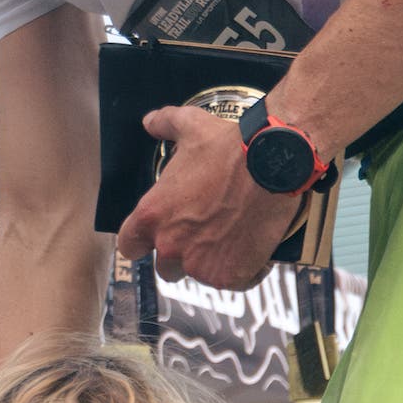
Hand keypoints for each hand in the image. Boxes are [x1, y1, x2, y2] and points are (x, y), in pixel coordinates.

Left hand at [116, 105, 300, 285]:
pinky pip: (231, 281)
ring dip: (211, 262)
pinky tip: (252, 248)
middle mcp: (170, 247)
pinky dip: (242, 270)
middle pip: (165, 267)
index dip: (140, 243)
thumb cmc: (230, 147)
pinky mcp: (229, 277)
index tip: (153, 238)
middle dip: (181, 253)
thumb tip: (151, 121)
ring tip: (231, 238)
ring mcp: (199, 266)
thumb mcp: (191, 126)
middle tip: (203, 234)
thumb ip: (165, 124)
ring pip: (199, 274)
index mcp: (152, 216)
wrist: (273, 165)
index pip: (129, 245)